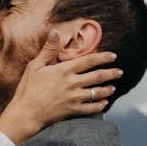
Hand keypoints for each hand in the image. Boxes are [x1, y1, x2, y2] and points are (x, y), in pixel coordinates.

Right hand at [0, 32, 121, 143]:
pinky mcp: (73, 111)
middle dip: (111, 73)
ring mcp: (74, 98)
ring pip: (97, 93)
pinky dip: (100, 105)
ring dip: (107, 89)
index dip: (103, 57)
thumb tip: (55, 32)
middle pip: (97, 77)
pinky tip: (105, 103)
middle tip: (120, 72)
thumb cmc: (28, 89)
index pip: (89, 61)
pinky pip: (91, 108)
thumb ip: (48, 49)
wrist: (26, 113)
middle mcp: (72, 84)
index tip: (113, 56)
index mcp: (64, 70)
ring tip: (114, 87)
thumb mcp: (35, 66)